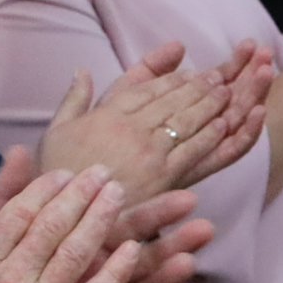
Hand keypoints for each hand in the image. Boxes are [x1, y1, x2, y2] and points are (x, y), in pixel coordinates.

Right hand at [0, 158, 144, 282]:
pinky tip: (131, 250)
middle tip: (101, 171)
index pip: (16, 215)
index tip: (64, 173)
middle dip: (79, 194)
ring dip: (99, 219)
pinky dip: (113, 272)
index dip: (43, 189)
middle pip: (51, 226)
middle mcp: (9, 280)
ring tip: (118, 194)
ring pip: (75, 253)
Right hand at [37, 41, 266, 201]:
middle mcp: (130, 127)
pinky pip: (192, 149)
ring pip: (186, 119)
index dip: (172, 79)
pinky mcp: (163, 175)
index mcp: (108, 113)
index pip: (148, 88)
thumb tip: (81, 69)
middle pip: (172, 99)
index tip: (190, 72)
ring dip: (209, 104)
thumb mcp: (57, 130)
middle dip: (198, 86)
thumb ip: (74, 98)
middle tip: (218, 78)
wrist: (64, 213)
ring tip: (226, 94)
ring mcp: (148, 150)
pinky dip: (210, 134)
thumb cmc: (58, 174)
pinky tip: (223, 124)